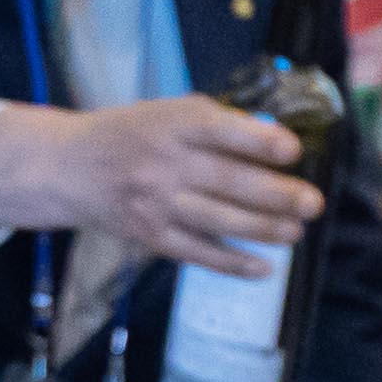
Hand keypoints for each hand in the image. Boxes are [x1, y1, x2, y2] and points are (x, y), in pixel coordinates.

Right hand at [0, 95, 315, 269]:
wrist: (68, 167)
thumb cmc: (132, 134)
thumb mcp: (167, 113)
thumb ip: (216, 125)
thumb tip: (275, 142)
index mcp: (172, 124)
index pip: (221, 130)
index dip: (260, 141)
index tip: (293, 151)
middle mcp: (164, 163)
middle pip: (228, 181)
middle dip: (277, 194)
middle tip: (313, 203)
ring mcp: (156, 203)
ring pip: (218, 220)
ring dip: (263, 230)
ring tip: (296, 232)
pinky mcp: (150, 236)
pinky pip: (197, 253)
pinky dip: (232, 263)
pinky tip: (263, 268)